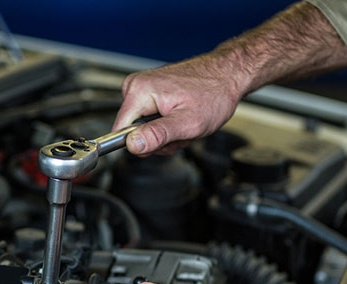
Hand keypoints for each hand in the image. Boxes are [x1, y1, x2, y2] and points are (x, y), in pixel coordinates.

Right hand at [112, 51, 247, 155]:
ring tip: (184, 122)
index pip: (120, 131)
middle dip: (159, 140)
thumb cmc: (214, 94)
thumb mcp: (188, 123)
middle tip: (181, 131)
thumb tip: (133, 145)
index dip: (141, 144)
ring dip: (166, 134)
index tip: (163, 141)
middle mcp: (136, 86)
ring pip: (143, 129)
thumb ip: (158, 135)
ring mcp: (142, 88)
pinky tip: (181, 118)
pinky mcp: (149, 92)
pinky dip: (167, 125)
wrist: (227, 75)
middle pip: (133, 132)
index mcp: (140, 91)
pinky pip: (150, 120)